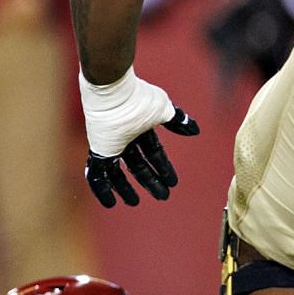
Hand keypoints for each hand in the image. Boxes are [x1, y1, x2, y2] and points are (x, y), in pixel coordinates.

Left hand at [79, 69, 198, 208]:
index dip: (163, 168)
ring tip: (134, 202)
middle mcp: (124, 138)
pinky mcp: (98, 150)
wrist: (115, 91)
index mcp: (140, 129)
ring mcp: (110, 144)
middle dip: (150, 181)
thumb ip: (178, 121)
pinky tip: (110, 203)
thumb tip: (195, 131)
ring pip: (118, 172)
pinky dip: (103, 189)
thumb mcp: (164, 109)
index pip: (153, 153)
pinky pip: (98, 174)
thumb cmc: (139, 97)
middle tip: (162, 197)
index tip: (173, 183)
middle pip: (137, 165)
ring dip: (126, 188)